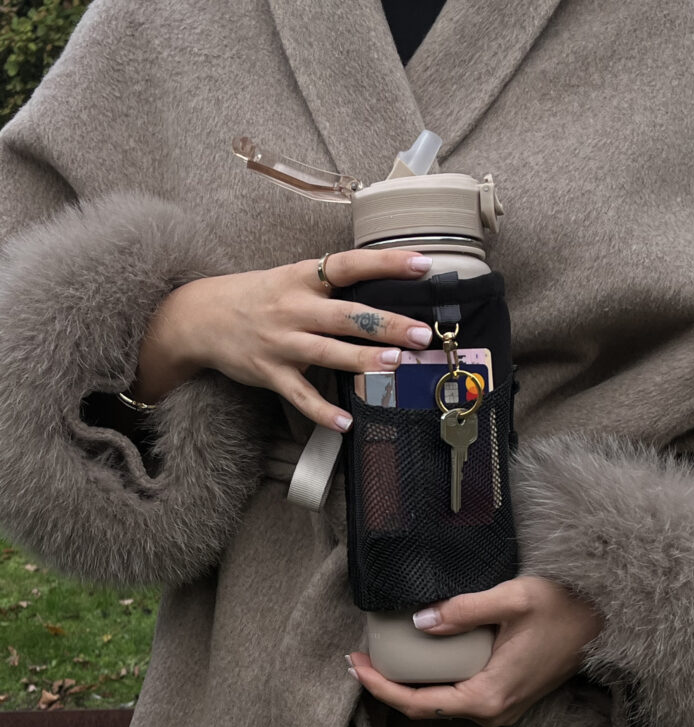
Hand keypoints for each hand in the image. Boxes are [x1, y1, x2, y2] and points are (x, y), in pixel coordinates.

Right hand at [148, 248, 434, 429]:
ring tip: (394, 363)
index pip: (348, 266)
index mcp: (301, 278)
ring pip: (327, 352)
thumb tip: (384, 293)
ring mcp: (281, 342)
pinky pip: (300, 395)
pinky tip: (345, 422)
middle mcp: (293, 308)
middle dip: (386, 324)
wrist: (200, 317)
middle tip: (420, 332)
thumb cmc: (257, 297)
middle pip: (345, 315)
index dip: (385, 264)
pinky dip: (322, 411)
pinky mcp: (269, 373)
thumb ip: (330, 287)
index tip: (421, 264)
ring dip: (361, 359)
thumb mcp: (291, 279)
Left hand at [347, 576, 604, 726]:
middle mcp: (495, 710)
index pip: (420, 703)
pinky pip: (462, 694)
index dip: (382, 687)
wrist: (606, 618)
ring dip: (412, 683)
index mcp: (490, 694)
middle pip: (427, 707)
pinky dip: (436, 679)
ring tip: (384, 655)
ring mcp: (504, 706)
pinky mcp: (509, 694)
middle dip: (390, 685)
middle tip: (360, 659)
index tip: (356, 667)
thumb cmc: (564, 607)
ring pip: (444, 702)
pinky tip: (422, 656)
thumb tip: (422, 621)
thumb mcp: (513, 599)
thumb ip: (465, 610)